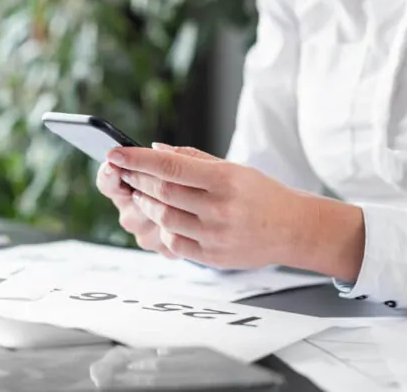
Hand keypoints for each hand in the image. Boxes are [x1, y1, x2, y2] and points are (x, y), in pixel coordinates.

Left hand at [104, 143, 313, 269]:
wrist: (291, 228)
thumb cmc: (260, 193)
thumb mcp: (232, 167)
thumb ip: (192, 158)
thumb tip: (154, 148)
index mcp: (225, 178)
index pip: (170, 166)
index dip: (137, 159)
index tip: (115, 153)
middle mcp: (220, 207)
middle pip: (162, 192)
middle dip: (137, 180)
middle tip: (123, 171)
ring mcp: (216, 235)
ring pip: (163, 218)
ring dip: (145, 203)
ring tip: (140, 193)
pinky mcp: (212, 256)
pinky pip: (174, 242)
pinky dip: (161, 228)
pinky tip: (161, 217)